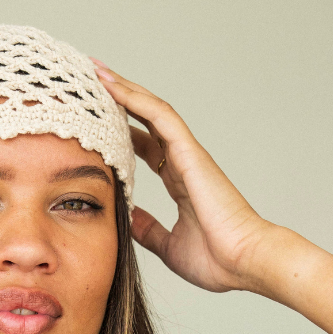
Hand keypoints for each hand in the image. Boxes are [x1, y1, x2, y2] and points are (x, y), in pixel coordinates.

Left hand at [90, 60, 272, 292]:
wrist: (244, 263)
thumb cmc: (217, 260)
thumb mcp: (168, 246)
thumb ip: (148, 229)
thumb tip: (128, 218)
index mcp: (179, 181)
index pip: (145, 147)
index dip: (122, 131)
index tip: (95, 123)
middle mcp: (183, 162)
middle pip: (146, 121)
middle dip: (118, 101)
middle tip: (88, 83)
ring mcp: (188, 155)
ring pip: (151, 110)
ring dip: (123, 89)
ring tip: (95, 70)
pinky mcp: (191, 153)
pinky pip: (160, 116)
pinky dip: (135, 98)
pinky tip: (112, 85)